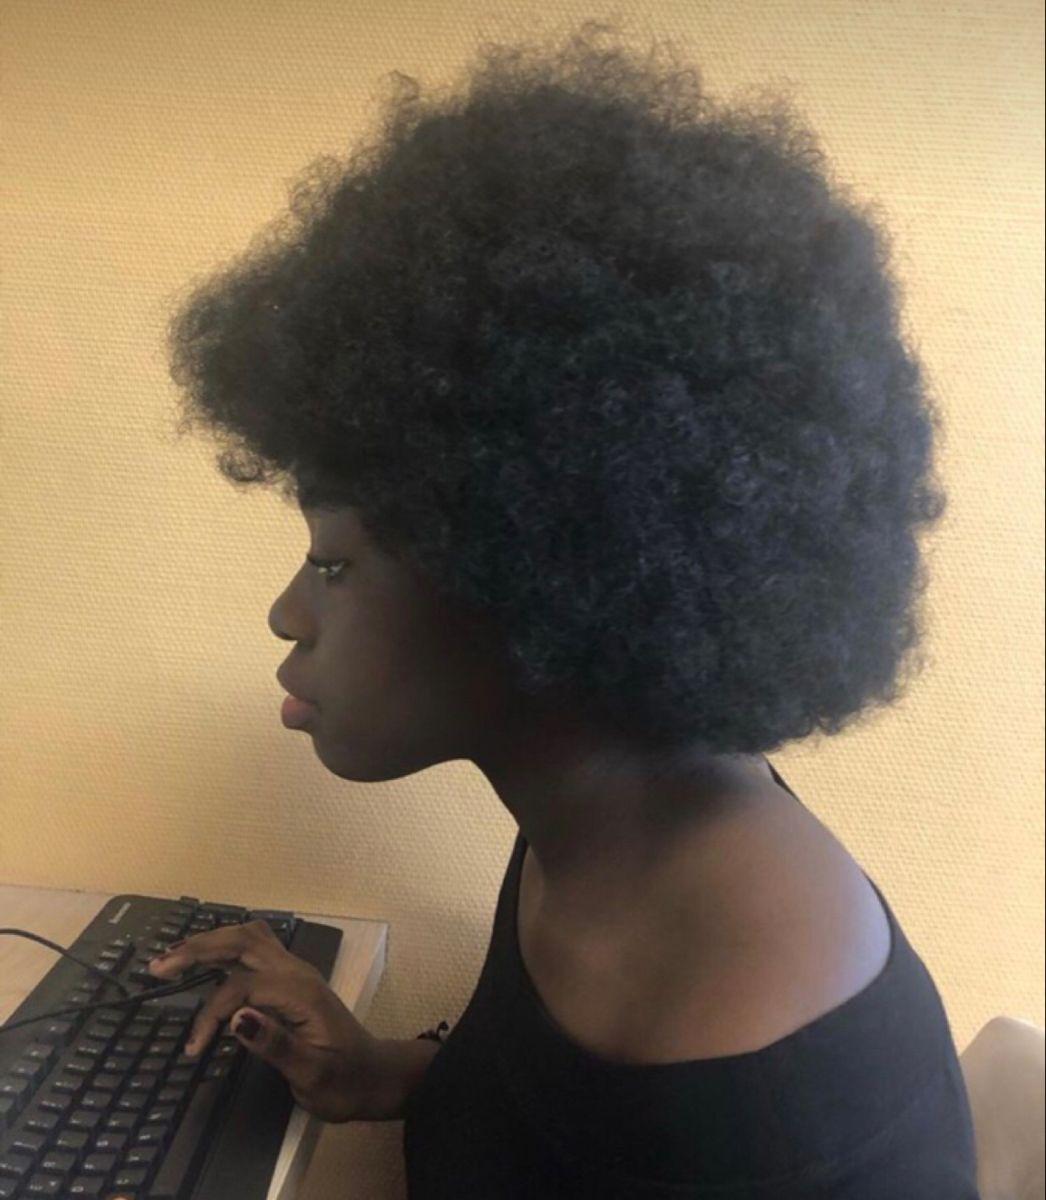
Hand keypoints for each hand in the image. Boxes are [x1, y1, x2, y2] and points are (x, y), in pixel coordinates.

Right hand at [147, 920, 381, 1122]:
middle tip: (158, 966)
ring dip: (211, 942)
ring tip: (173, 956)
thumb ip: (275, 1044)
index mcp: (300, 992)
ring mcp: (295, 972)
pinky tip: (206, 957)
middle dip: (199, 949)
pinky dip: (226, 947)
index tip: (193, 1049)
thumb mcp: (312, 1074)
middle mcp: (297, 972)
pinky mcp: (291, 979)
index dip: (212, 1013)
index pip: (242, 986)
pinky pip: (255, 949)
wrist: (374, 1077)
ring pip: (249, 938)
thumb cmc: (343, 1081)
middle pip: (243, 942)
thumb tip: (236, 1017)